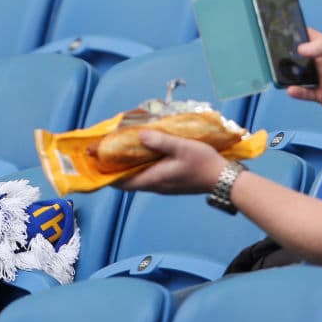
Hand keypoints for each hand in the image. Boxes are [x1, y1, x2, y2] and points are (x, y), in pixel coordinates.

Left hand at [113, 130, 227, 194]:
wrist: (223, 178)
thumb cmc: (203, 163)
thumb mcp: (181, 147)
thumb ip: (160, 141)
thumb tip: (139, 135)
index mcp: (154, 179)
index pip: (124, 183)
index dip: (108, 176)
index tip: (97, 165)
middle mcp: (156, 185)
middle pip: (129, 179)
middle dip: (117, 168)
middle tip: (107, 152)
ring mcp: (164, 185)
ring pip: (140, 176)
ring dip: (130, 166)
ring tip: (122, 149)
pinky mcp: (171, 182)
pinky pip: (150, 174)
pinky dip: (143, 165)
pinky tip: (145, 152)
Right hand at [286, 28, 321, 109]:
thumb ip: (321, 46)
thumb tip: (300, 48)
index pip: (306, 37)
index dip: (294, 33)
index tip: (280, 30)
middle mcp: (319, 62)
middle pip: (297, 57)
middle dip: (286, 56)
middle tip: (273, 54)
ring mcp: (318, 78)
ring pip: (298, 75)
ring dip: (289, 75)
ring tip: (278, 72)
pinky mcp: (320, 93)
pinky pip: (304, 92)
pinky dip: (297, 92)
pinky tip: (291, 89)